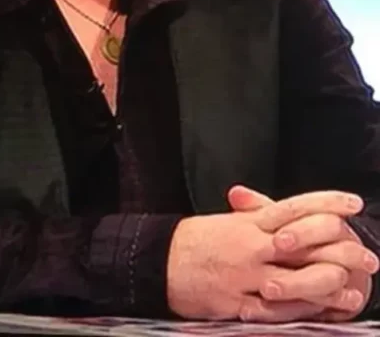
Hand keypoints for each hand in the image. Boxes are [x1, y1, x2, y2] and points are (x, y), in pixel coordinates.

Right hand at [167, 190, 367, 321]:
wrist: (158, 260)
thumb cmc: (194, 239)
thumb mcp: (226, 221)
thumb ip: (254, 217)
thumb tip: (279, 214)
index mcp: (249, 221)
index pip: (295, 207)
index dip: (326, 204)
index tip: (353, 204)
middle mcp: (252, 244)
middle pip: (305, 242)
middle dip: (341, 248)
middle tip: (369, 254)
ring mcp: (247, 275)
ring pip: (297, 279)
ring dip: (329, 285)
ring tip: (355, 287)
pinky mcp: (239, 304)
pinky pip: (277, 311)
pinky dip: (303, 312)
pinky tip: (323, 312)